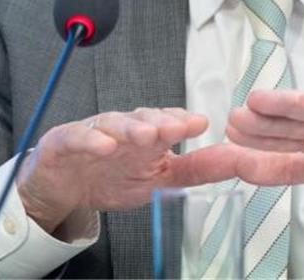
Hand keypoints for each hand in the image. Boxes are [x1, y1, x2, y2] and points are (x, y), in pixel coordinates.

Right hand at [15, 108, 230, 233]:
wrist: (64, 187)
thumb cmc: (112, 176)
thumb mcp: (159, 180)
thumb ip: (198, 169)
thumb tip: (239, 160)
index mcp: (147, 136)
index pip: (167, 121)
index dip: (182, 121)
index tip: (200, 123)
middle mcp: (123, 128)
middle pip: (142, 117)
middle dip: (160, 121)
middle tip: (176, 128)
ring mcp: (95, 132)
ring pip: (113, 122)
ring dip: (130, 127)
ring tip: (145, 135)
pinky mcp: (66, 141)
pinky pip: (78, 137)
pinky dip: (91, 140)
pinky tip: (103, 145)